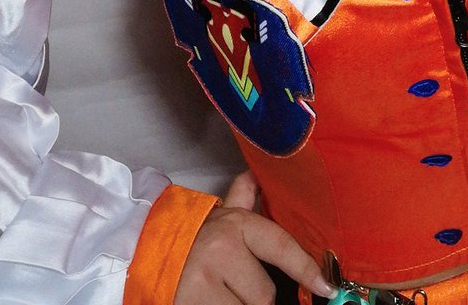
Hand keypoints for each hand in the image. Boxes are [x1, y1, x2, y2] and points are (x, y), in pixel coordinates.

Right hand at [175, 171, 335, 304]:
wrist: (141, 253)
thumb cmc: (188, 238)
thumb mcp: (217, 216)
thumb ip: (241, 199)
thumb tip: (257, 175)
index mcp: (235, 225)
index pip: (281, 247)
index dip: (306, 269)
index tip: (326, 287)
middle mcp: (223, 251)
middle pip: (264, 294)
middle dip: (254, 298)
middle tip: (234, 286)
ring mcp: (205, 282)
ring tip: (221, 295)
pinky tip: (214, 302)